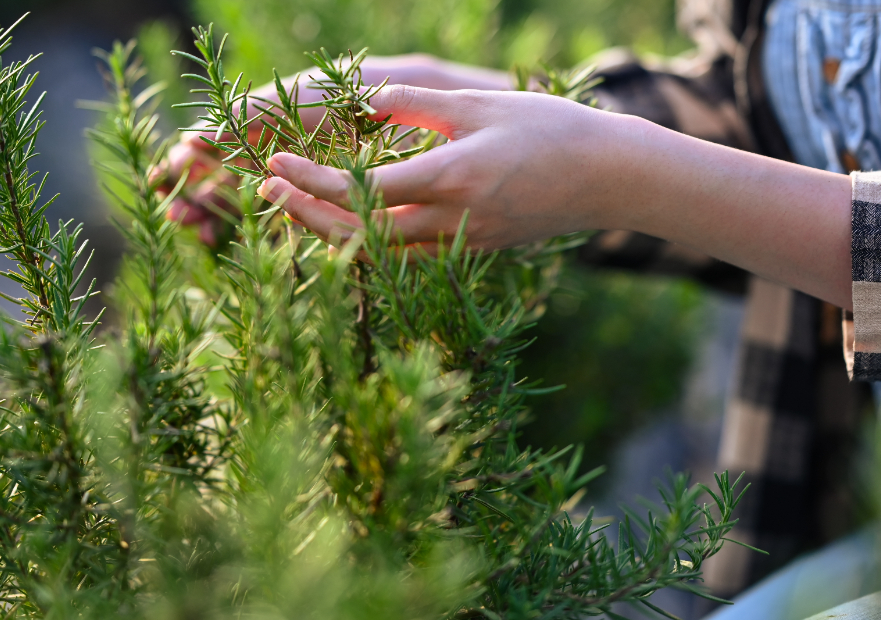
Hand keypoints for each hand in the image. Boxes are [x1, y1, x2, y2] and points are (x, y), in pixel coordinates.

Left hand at [258, 85, 856, 309]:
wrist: (611, 179)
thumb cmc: (553, 130)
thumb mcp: (483, 104)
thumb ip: (420, 104)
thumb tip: (368, 101)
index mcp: (453, 179)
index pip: (365, 190)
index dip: (313, 180)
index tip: (277, 163)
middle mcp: (454, 222)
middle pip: (362, 235)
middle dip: (308, 216)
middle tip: (269, 191)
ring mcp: (464, 244)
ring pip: (382, 254)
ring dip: (333, 234)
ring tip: (296, 208)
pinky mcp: (473, 250)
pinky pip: (408, 256)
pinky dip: (370, 243)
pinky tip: (348, 222)